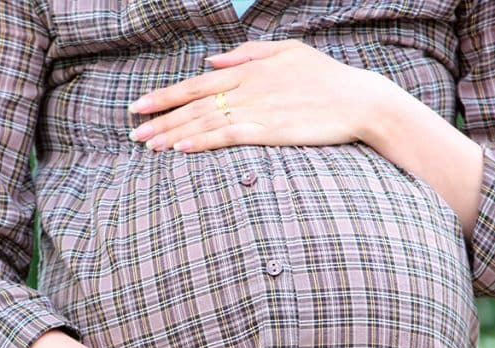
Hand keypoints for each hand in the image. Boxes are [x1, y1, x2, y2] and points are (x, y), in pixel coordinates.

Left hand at [127, 40, 379, 152]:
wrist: (361, 100)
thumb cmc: (326, 78)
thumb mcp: (288, 52)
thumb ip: (246, 55)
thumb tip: (210, 60)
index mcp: (248, 70)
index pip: (196, 83)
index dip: (164, 96)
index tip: (139, 106)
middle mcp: (247, 88)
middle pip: (193, 104)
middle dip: (159, 118)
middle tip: (133, 132)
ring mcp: (257, 109)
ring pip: (205, 120)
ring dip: (173, 133)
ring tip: (147, 145)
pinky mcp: (269, 130)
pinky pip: (228, 136)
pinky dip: (202, 141)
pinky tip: (181, 149)